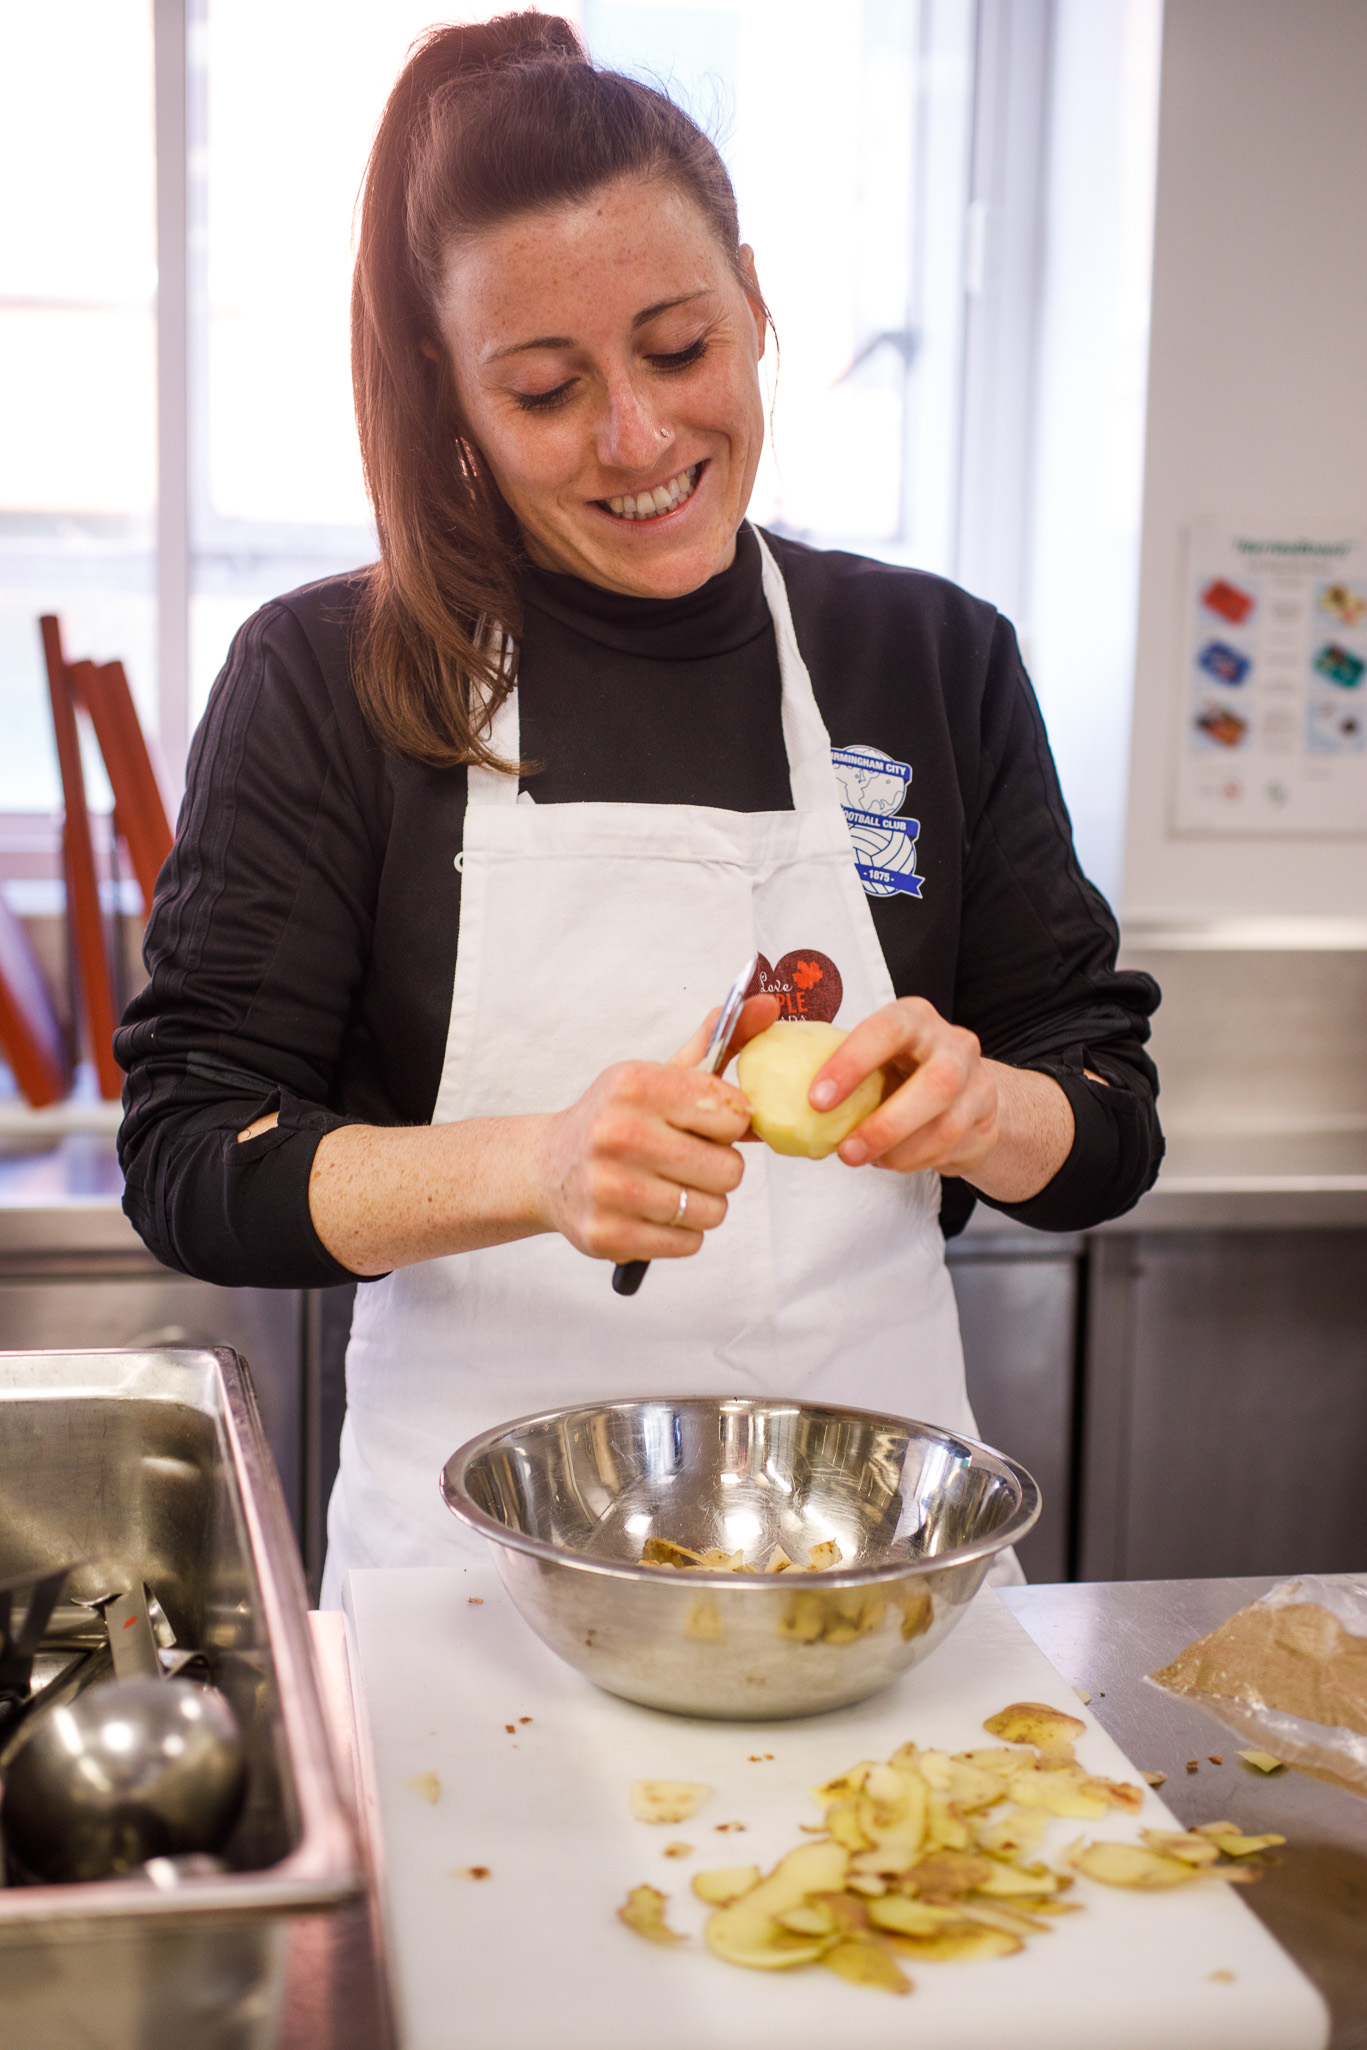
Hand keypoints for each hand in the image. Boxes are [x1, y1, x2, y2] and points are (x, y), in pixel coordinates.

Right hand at [535, 994, 778, 1261]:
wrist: (549, 1168)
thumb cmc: (619, 1118)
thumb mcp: (662, 1074)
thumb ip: (721, 1041)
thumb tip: (770, 1004)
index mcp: (634, 1085)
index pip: (731, 1113)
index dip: (728, 1124)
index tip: (703, 1123)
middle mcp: (617, 1134)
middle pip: (729, 1169)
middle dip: (718, 1167)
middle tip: (688, 1160)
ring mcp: (609, 1189)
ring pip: (713, 1210)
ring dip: (701, 1202)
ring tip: (670, 1185)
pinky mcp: (607, 1236)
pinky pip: (690, 1243)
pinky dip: (682, 1232)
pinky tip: (653, 1211)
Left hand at [807, 997, 995, 1174]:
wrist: (959, 1090)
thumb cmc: (897, 1070)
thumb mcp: (869, 1056)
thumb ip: (830, 1069)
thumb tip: (767, 1104)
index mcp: (914, 1018)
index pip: (888, 1030)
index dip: (852, 1063)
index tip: (816, 1100)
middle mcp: (953, 1043)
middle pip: (936, 1083)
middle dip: (886, 1124)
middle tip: (845, 1152)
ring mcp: (977, 1082)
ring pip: (947, 1125)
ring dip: (900, 1151)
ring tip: (864, 1159)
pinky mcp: (986, 1120)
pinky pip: (953, 1148)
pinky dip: (915, 1161)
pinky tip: (890, 1161)